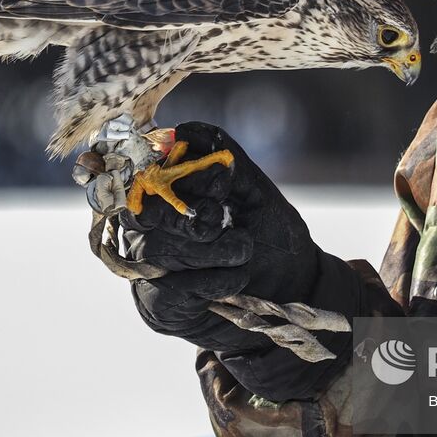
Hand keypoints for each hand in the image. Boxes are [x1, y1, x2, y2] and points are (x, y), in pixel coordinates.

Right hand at [117, 122, 364, 400]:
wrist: (292, 293)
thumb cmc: (271, 237)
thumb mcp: (257, 193)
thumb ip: (226, 162)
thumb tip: (189, 133)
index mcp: (169, 191)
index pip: (149, 170)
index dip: (179, 172)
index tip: (223, 182)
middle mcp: (149, 226)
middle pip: (144, 210)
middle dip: (185, 214)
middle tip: (221, 219)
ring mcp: (147, 265)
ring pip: (156, 249)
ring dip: (207, 250)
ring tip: (243, 251)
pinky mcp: (156, 303)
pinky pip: (170, 288)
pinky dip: (211, 281)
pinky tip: (235, 279)